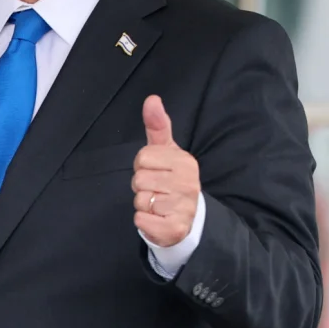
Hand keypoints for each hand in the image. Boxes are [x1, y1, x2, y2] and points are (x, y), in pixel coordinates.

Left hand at [132, 96, 199, 246]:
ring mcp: (184, 207)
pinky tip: (158, 219)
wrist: (186, 218)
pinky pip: (141, 219)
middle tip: (157, 190)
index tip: (156, 172)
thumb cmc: (171, 179)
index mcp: (185, 162)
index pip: (142, 158)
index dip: (143, 166)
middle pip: (140, 180)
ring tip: (159, 204)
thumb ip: (157, 126)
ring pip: (140, 200)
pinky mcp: (174, 228)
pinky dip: (144, 220)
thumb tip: (152, 99)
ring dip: (144, 204)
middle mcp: (188, 184)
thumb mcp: (165, 151)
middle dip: (142, 186)